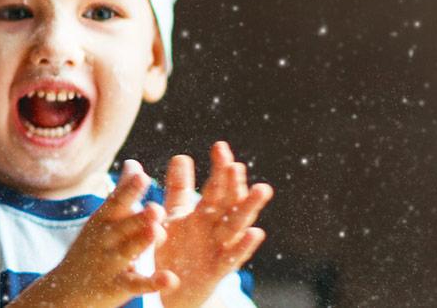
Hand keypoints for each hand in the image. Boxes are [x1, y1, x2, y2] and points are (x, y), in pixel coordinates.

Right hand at [13, 160, 175, 307]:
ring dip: (141, 243)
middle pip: (123, 227)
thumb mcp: (101, 220)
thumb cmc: (91, 249)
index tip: (141, 176)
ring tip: (156, 233)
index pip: (116, 203)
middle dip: (138, 218)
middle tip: (156, 207)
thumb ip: (121, 193)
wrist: (66, 289)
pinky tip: (169, 279)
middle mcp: (104, 240)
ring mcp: (110, 264)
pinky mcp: (117, 286)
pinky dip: (152, 282)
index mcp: (102, 221)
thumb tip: (134, 163)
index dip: (128, 190)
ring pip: (128, 252)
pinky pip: (137, 284)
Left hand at [156, 142, 272, 307]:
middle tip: (236, 164)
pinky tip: (256, 232)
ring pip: (237, 226)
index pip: (215, 187)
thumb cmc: (177, 250)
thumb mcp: (174, 217)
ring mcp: (220, 248)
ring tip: (263, 188)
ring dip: (249, 208)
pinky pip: (232, 258)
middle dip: (233, 184)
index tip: (220, 146)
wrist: (174, 290)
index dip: (219, 169)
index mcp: (205, 214)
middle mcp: (216, 228)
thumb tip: (182, 156)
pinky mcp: (218, 270)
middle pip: (228, 202)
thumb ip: (178, 190)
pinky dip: (244, 246)